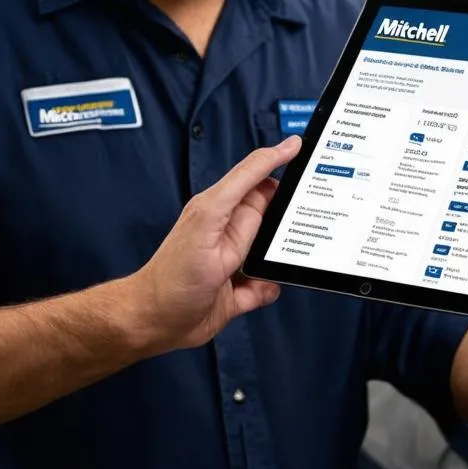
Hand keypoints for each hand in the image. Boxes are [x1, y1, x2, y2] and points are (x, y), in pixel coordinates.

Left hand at [132, 135, 301, 352]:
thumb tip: (269, 176)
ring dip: (281, 256)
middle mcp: (229, 232)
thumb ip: (240, 199)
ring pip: (273, 250)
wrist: (154, 323)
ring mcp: (234, 261)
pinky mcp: (237, 290)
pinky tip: (262, 289)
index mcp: (219, 209)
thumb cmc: (172, 275)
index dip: (277, 158)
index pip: (254, 175)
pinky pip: (266, 285)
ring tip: (291, 255)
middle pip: (270, 212)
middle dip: (289, 212)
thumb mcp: (208, 224)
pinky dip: (268, 288)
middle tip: (313, 206)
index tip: (301, 145)